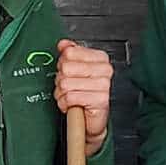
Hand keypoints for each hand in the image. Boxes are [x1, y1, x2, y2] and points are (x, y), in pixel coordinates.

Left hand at [53, 39, 114, 156]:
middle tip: (69, 88)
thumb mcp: (76, 70)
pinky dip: (65, 104)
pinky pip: (70, 97)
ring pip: (66, 84)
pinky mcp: (99, 100)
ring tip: (70, 97)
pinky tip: (72, 105)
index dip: (62, 64)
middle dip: (61, 80)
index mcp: (100, 59)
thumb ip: (70, 54)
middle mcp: (105, 70)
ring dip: (62, 94)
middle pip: (66, 68)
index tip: (69, 73)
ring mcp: (104, 85)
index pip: (70, 53)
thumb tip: (64, 44)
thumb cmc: (85, 94)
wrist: (92, 120)